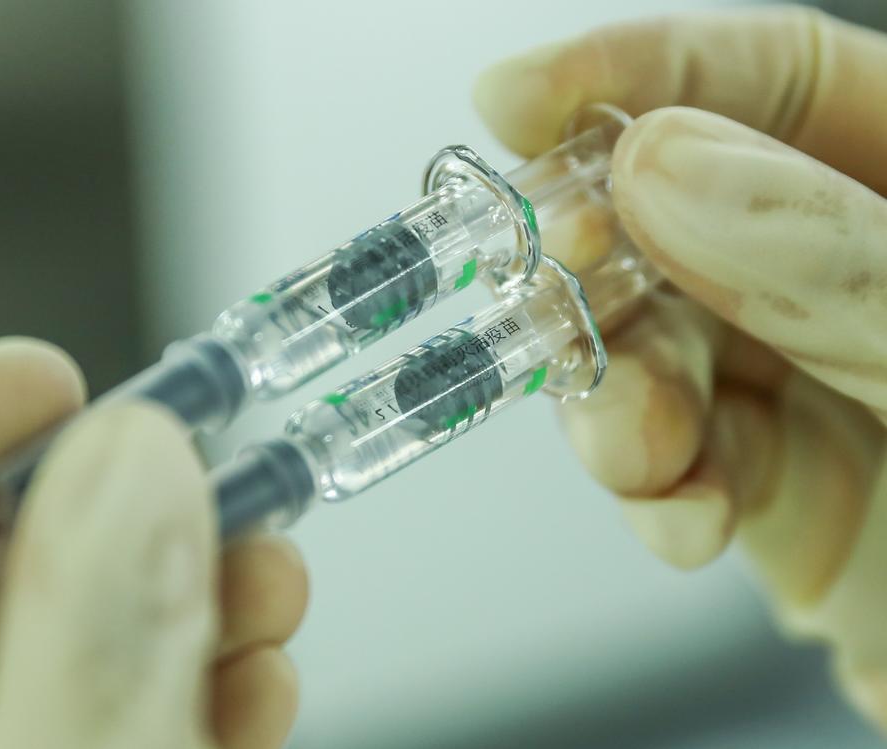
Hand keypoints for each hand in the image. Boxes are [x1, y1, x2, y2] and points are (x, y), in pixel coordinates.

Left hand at [0, 339, 307, 748]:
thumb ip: (85, 627)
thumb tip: (139, 457)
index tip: (46, 380)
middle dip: (113, 523)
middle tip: (202, 478)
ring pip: (56, 671)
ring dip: (182, 613)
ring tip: (270, 579)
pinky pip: (104, 740)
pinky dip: (191, 705)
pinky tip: (257, 679)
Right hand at [475, 6, 886, 731]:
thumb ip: (841, 264)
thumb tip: (664, 169)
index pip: (778, 79)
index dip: (639, 71)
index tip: (518, 97)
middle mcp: (859, 273)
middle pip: (679, 218)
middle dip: (603, 260)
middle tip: (552, 280)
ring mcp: (818, 381)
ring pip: (655, 347)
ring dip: (615, 392)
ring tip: (631, 444)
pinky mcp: (784, 490)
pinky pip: (678, 462)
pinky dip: (652, 490)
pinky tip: (680, 516)